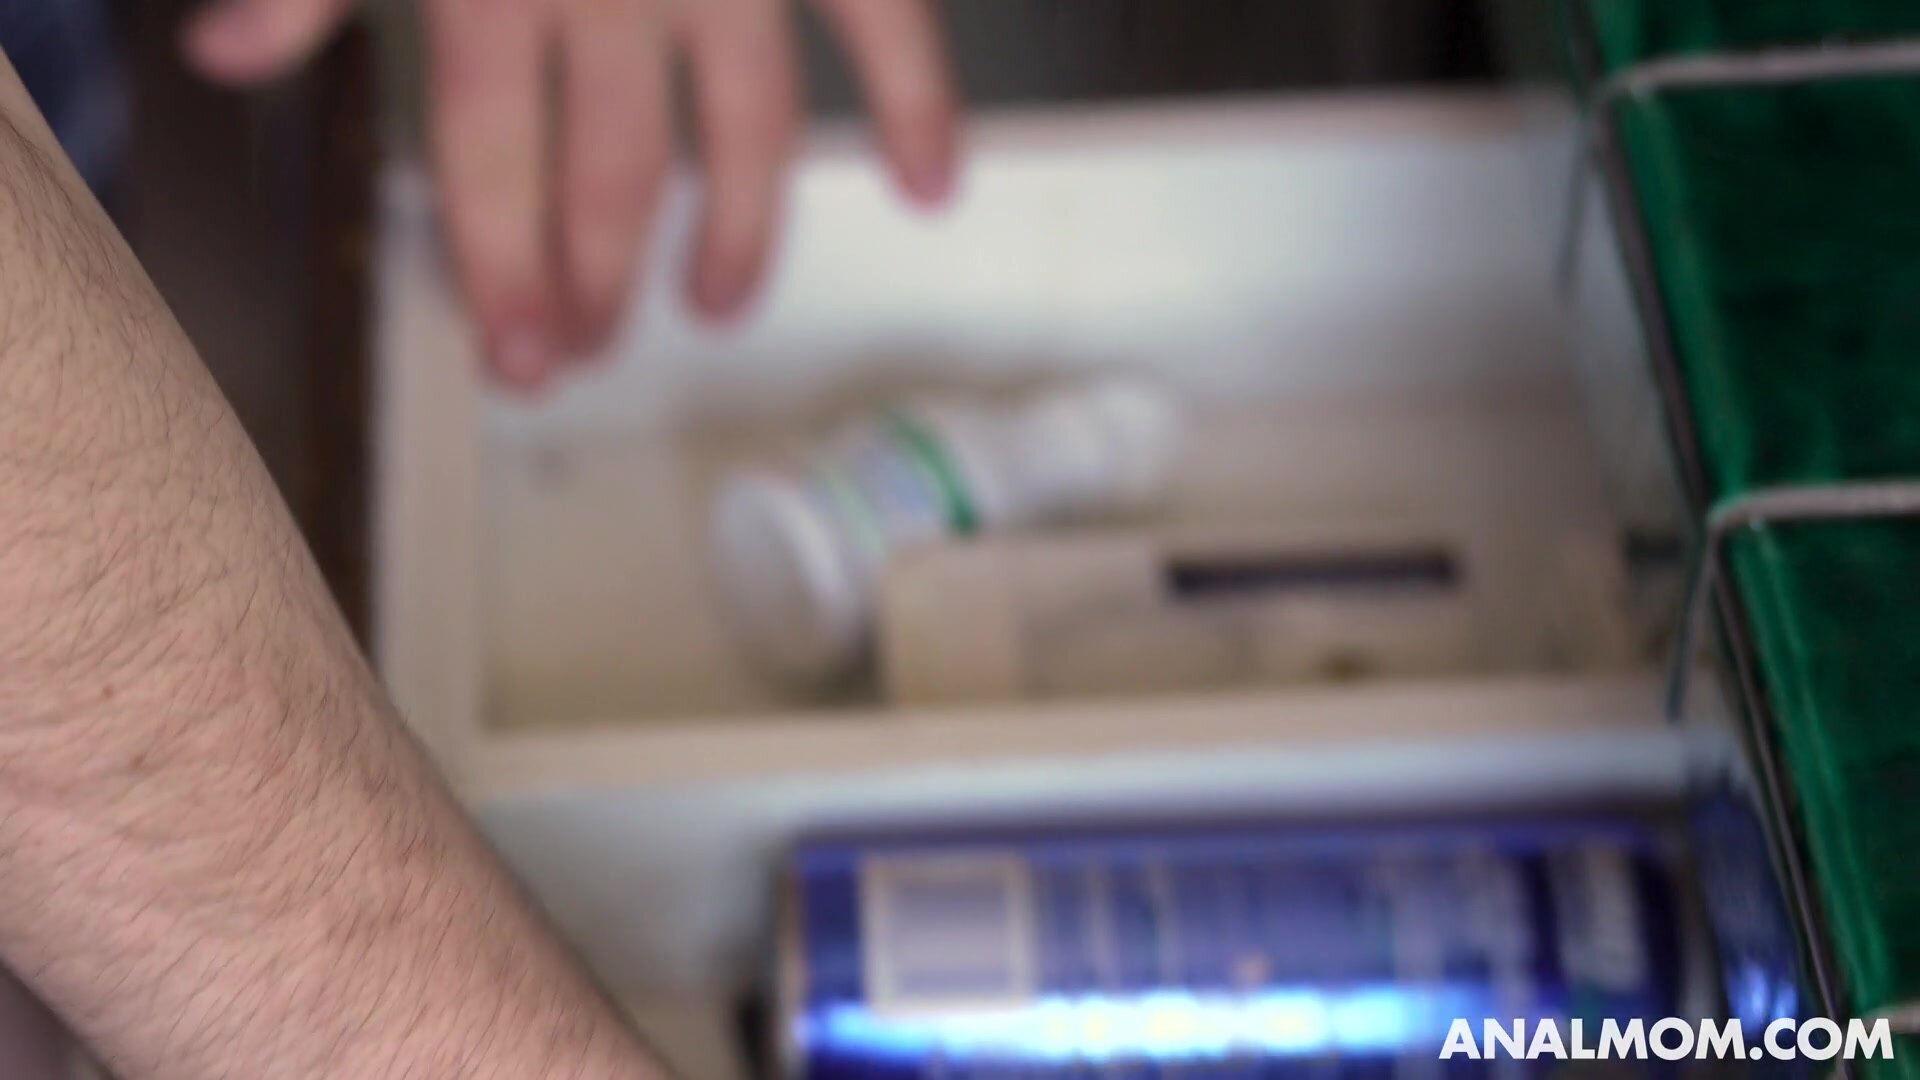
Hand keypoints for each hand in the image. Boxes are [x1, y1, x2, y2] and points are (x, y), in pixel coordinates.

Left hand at [183, 0, 960, 390]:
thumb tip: (223, 56)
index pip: (494, 155)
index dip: (501, 266)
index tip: (517, 355)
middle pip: (613, 169)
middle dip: (599, 276)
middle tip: (591, 355)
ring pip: (746, 129)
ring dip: (737, 233)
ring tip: (718, 305)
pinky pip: (883, 23)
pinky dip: (913, 100)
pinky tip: (926, 184)